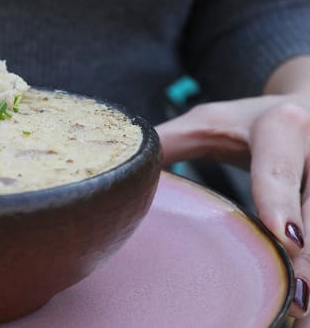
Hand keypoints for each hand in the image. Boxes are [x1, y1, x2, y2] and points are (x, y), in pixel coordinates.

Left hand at [157, 94, 309, 321]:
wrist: (308, 105)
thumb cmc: (247, 121)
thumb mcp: (208, 122)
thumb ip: (169, 142)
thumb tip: (121, 167)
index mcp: (280, 128)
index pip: (277, 170)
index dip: (280, 204)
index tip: (286, 241)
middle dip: (307, 261)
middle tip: (295, 301)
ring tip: (300, 314)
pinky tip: (304, 304)